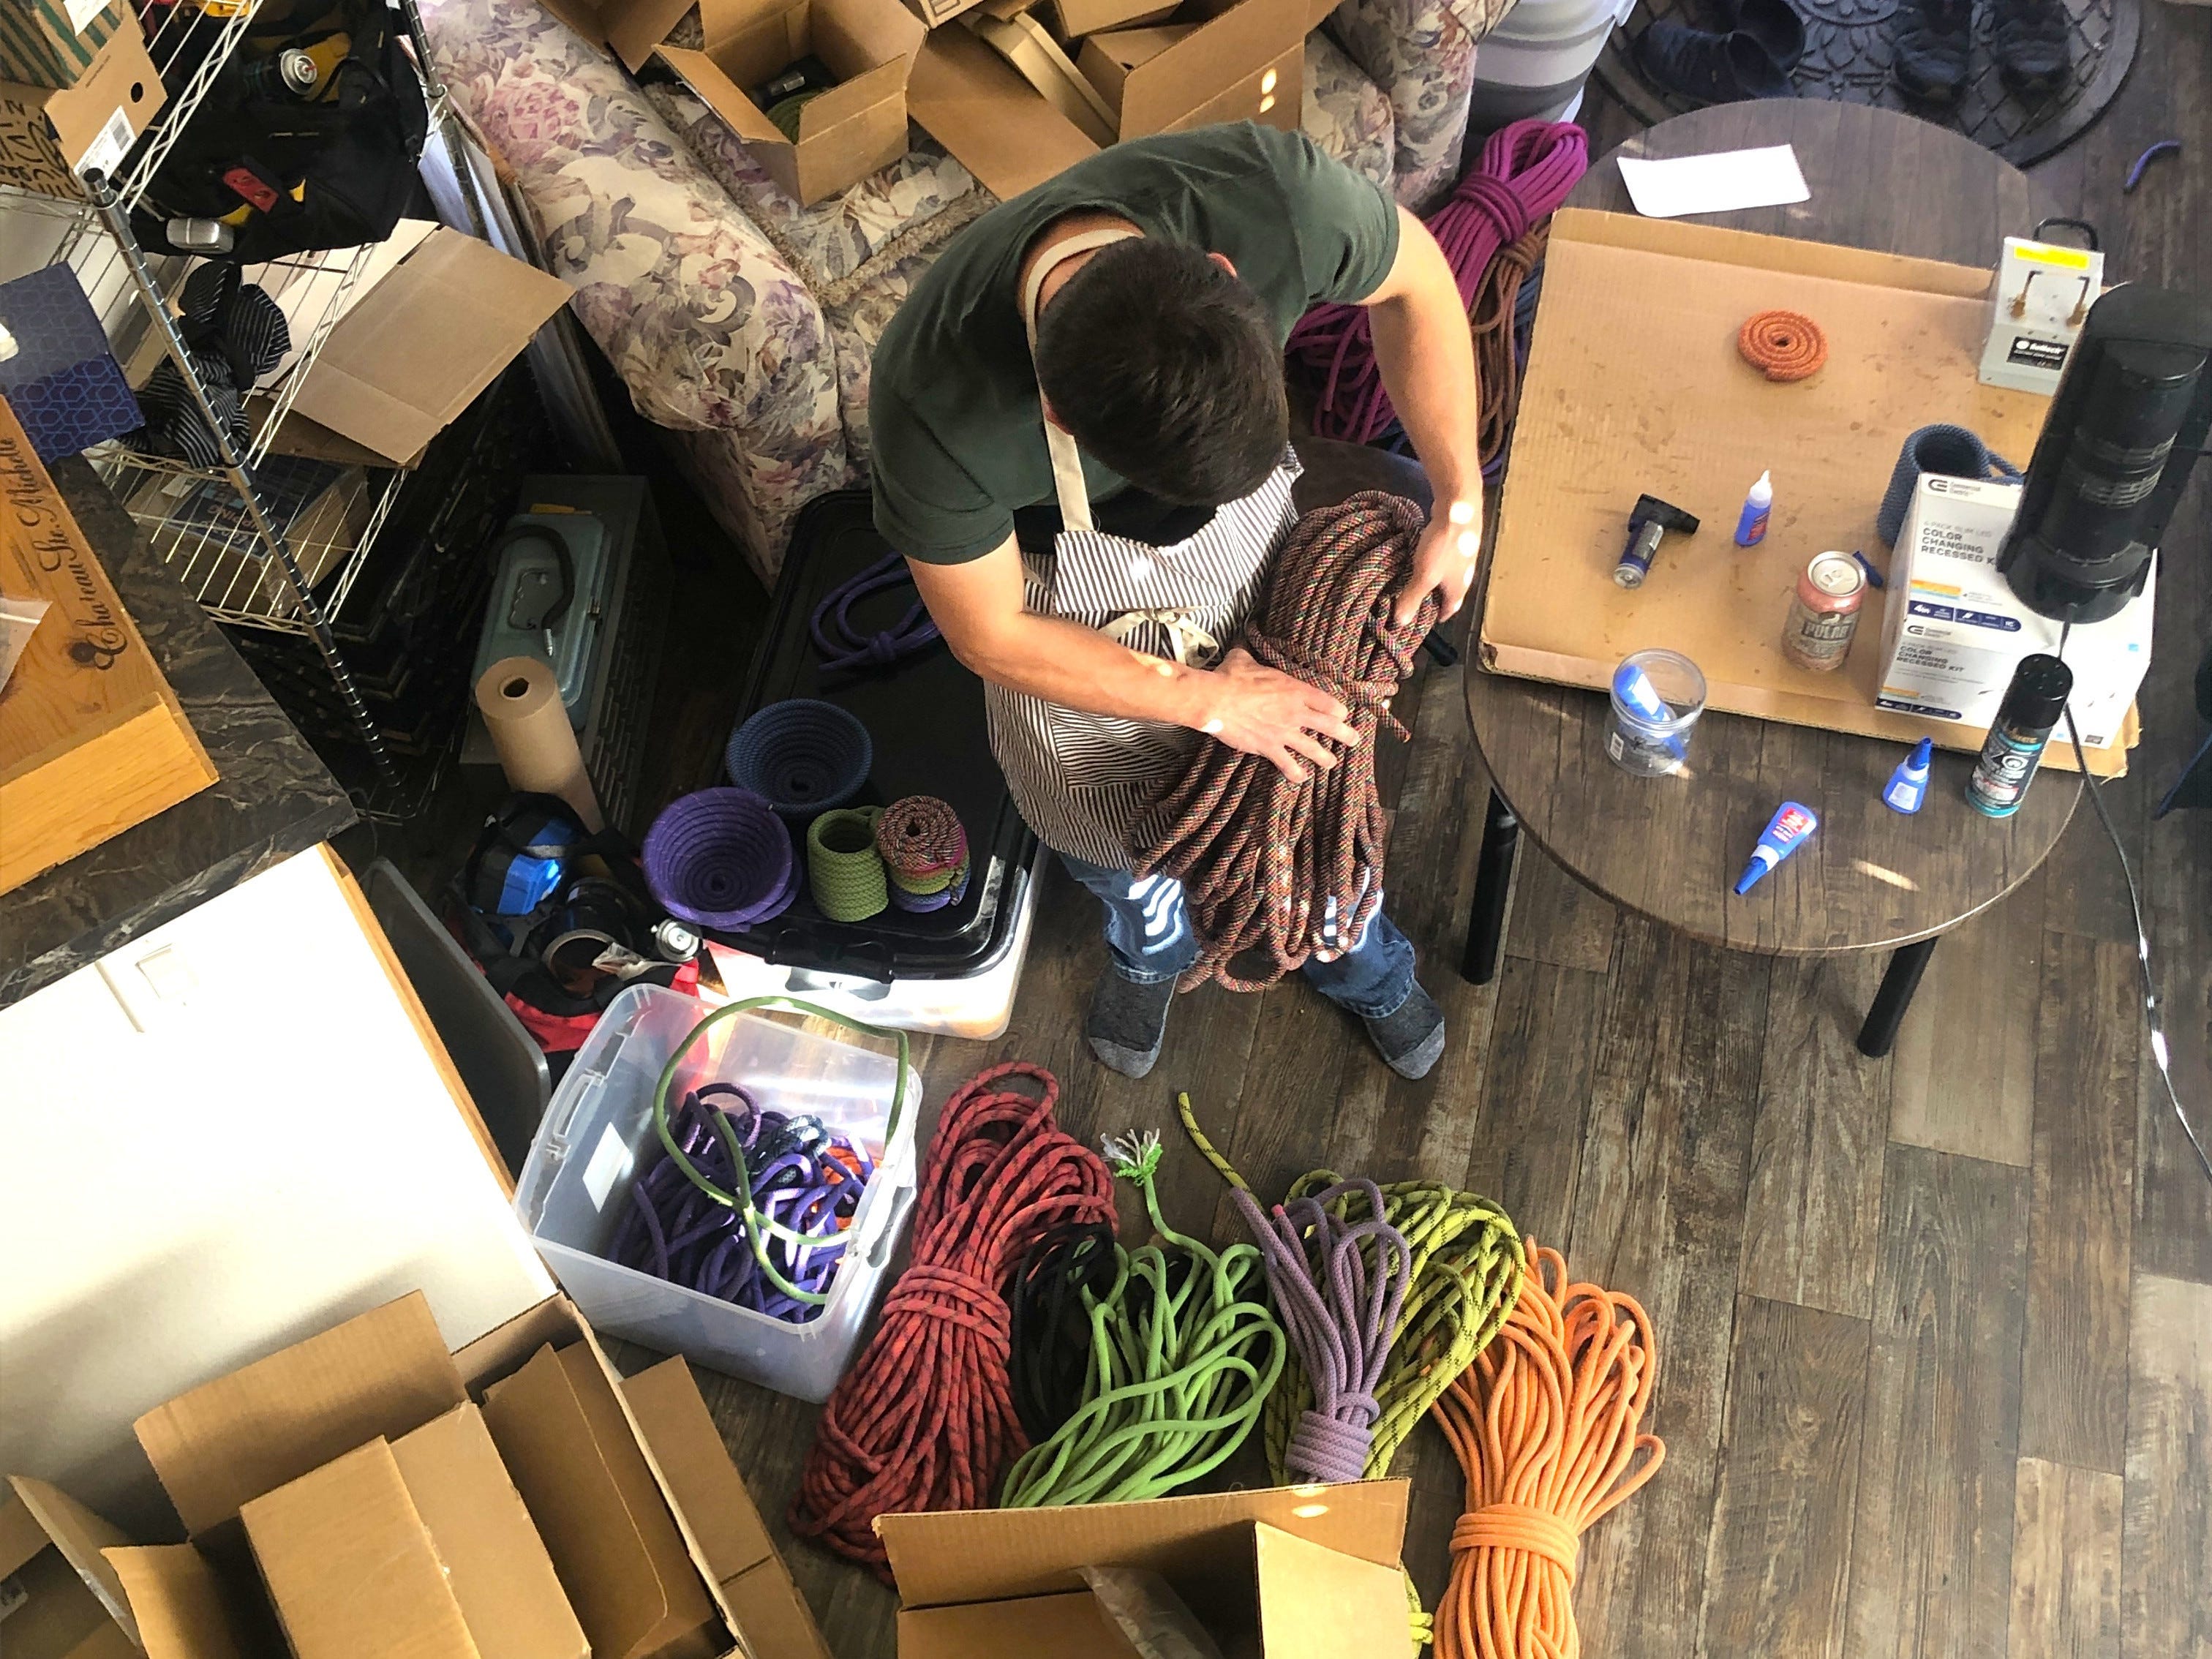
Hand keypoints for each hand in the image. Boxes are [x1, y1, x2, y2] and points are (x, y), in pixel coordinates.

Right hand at [1194, 647, 1360, 779]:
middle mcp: (1295, 712)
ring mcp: (1284, 732)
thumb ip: (1248, 653)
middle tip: (1353, 739)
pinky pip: (1287, 764)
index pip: (1327, 701)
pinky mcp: (1269, 747)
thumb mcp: (1243, 659)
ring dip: (1325, 757)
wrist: (1216, 700)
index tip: (1342, 713)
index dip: (1338, 708)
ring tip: (1331, 762)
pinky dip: (1296, 772)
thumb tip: (1241, 642)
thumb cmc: (1231, 678)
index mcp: (1295, 689)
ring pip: (1314, 748)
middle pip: (1329, 725)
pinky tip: (1301, 778)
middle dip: (1344, 734)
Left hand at [1393, 492, 1482, 626]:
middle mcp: (1464, 576)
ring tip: (1412, 579)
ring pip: (1446, 575)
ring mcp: (1462, 557)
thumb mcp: (1425, 575)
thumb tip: (1401, 623)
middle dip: (1432, 598)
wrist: (1459, 509)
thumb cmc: (1443, 547)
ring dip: (1432, 579)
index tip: (1419, 619)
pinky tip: (1420, 557)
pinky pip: (1443, 558)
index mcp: (1459, 589)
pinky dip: (1432, 562)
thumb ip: (1413, 597)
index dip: (1435, 616)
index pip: (1449, 611)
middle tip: (1412, 599)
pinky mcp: (1457, 541)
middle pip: (1448, 594)